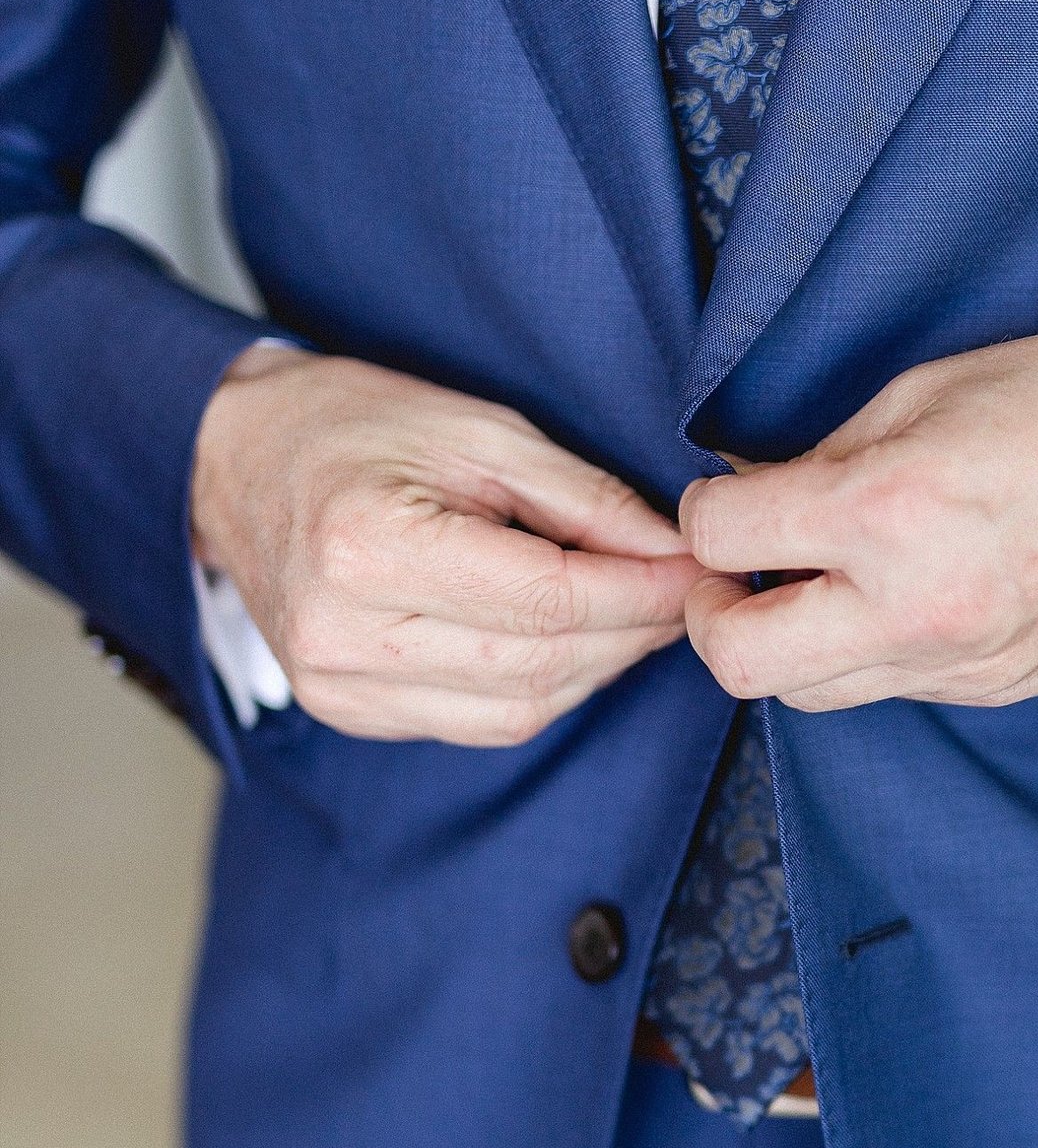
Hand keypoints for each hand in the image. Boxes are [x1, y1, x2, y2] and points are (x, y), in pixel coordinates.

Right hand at [190, 345, 701, 742]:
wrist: (228, 461)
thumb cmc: (349, 424)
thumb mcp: (476, 427)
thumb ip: (580, 495)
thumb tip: (674, 547)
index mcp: (367, 549)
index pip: (548, 600)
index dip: (643, 593)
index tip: (699, 569)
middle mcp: (346, 635)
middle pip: (541, 663)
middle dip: (634, 632)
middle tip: (687, 592)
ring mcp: (341, 688)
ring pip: (521, 709)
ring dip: (599, 667)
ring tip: (640, 613)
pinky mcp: (348, 712)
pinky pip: (482, 723)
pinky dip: (545, 688)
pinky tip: (573, 642)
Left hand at [678, 327, 1037, 710]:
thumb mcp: (929, 391)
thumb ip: (824, 455)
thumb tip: (750, 494)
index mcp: (888, 511)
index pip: (721, 537)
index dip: (702, 512)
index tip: (722, 499)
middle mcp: (912, 605)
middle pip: (739, 662)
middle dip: (708, 615)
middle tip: (726, 574)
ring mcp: (954, 664)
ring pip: (809, 694)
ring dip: (785, 644)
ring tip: (810, 585)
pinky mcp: (990, 691)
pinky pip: (886, 689)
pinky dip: (863, 651)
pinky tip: (890, 597)